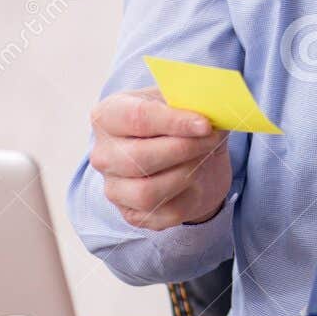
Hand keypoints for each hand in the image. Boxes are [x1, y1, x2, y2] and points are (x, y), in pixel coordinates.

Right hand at [89, 85, 230, 230]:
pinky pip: (164, 214)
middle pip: (139, 158)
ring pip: (147, 192)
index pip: (137, 118)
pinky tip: (195, 182)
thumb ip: (190, 101)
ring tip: (202, 159)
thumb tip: (213, 105)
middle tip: (211, 139)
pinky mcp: (132, 214)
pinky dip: (189, 199)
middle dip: (184, 149)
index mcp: (108, 116)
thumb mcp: (182, 102)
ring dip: (185, 175)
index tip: (205, 124)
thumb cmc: (178, 123)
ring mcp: (114, 188)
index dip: (174, 122)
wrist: (187, 158)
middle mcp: (103, 154)